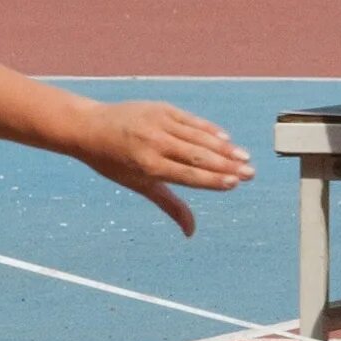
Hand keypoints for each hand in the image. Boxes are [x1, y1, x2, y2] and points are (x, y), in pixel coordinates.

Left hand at [72, 101, 253, 235]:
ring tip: (244, 158)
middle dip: (226, 165)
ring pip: (198, 137)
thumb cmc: (114, 162)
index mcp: (147, 165)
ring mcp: (158, 122)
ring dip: (224, 148)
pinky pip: (191, 121)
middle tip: (250, 173)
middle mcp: (154, 143)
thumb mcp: (139, 185)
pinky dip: (209, 130)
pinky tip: (226, 140)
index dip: (212, 180)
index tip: (234, 183)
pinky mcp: (161, 108)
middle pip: (198, 156)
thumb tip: (190, 232)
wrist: (90, 127)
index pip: (187, 175)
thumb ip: (169, 205)